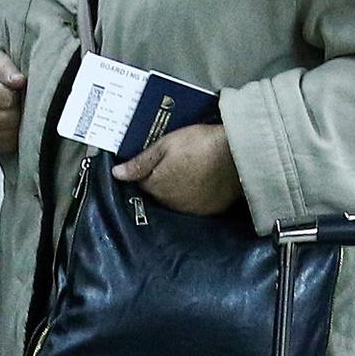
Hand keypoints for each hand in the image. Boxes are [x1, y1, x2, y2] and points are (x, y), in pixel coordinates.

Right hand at [0, 50, 26, 156]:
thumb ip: (5, 67)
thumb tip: (20, 81)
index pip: (8, 98)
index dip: (16, 90)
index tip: (13, 84)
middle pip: (11, 117)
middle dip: (18, 106)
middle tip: (14, 96)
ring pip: (12, 132)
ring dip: (19, 120)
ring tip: (12, 107)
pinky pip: (10, 144)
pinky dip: (15, 133)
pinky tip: (11, 120)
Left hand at [112, 119, 240, 217]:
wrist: (237, 155)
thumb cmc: (200, 144)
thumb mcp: (166, 145)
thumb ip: (140, 161)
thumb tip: (117, 174)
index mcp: (155, 185)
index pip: (140, 181)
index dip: (146, 168)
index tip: (156, 158)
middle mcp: (170, 202)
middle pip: (157, 192)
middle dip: (160, 179)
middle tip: (174, 161)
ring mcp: (190, 209)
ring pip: (175, 200)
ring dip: (177, 188)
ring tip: (189, 169)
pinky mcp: (208, 211)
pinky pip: (195, 205)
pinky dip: (195, 195)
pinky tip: (202, 181)